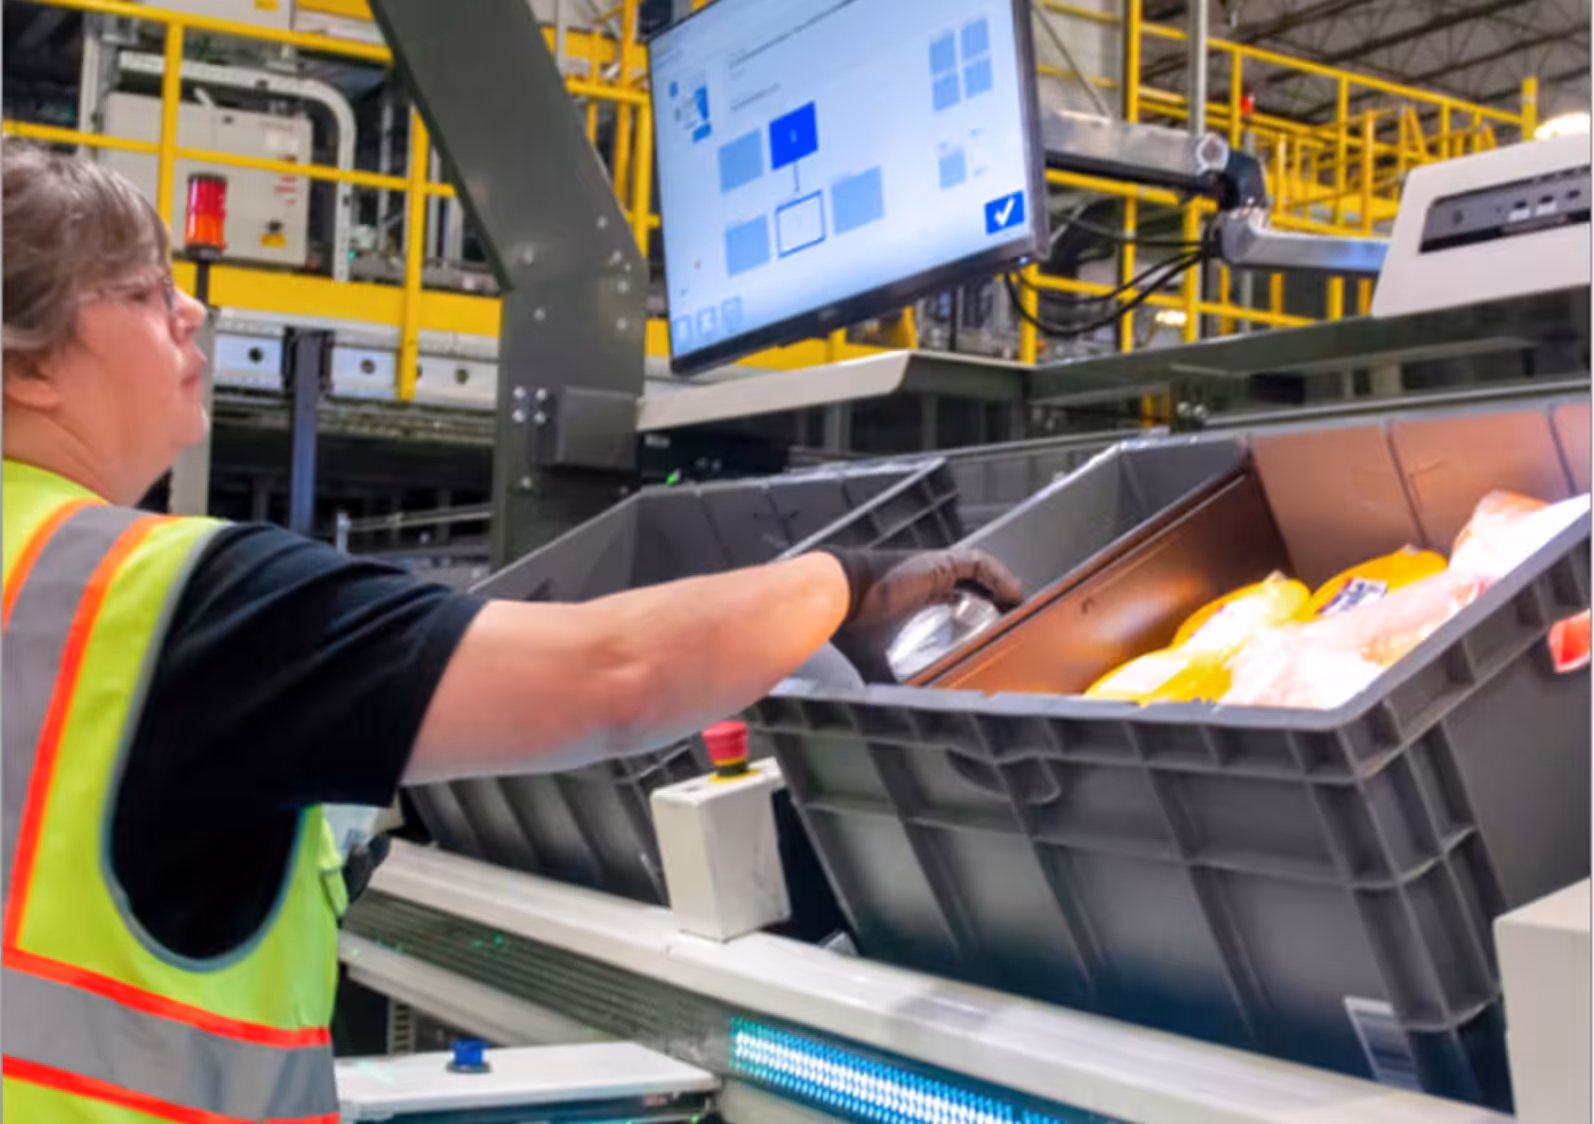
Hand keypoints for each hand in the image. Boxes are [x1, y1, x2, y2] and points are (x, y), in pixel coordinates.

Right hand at [816, 547, 1023, 681]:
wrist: (840, 596)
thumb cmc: (853, 628)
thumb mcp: (879, 663)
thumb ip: (893, 686)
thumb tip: (905, 718)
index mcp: (918, 603)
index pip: (958, 608)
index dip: (980, 620)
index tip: (997, 640)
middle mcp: (930, 584)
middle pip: (976, 592)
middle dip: (997, 607)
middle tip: (1015, 629)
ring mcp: (936, 570)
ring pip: (981, 576)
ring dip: (1002, 591)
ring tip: (1020, 611)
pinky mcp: (940, 562)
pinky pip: (978, 563)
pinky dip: (998, 576)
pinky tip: (1012, 593)